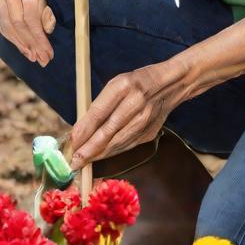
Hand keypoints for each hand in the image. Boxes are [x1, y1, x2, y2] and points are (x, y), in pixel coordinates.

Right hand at [0, 0, 55, 65]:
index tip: (49, 48)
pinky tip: (23, 47)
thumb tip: (46, 26)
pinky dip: (11, 38)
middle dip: (32, 43)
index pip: (30, 11)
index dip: (39, 32)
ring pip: (7, 25)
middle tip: (45, 59)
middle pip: (18, 21)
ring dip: (22, 44)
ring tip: (36, 58)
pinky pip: (0, 23)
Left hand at [69, 59, 191, 166]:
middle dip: (89, 149)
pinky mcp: (150, 132)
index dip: (85, 129)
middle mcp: (136, 103)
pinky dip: (112, 151)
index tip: (72, 142)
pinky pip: (127, 145)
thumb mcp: (117, 84)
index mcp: (124, 86)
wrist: (172, 84)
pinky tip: (101, 155)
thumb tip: (80, 130)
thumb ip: (99, 105)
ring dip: (98, 154)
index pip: (100, 111)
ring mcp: (145, 120)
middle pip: (109, 131)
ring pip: (118, 142)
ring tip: (83, 162)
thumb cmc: (137, 82)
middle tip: (74, 161)